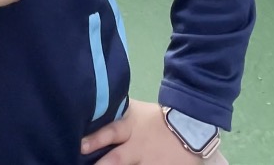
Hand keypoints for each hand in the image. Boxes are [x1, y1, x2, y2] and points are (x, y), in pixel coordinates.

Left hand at [80, 100, 227, 164]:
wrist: (192, 125)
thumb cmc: (157, 119)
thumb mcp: (136, 113)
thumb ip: (115, 117)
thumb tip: (89, 114)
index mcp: (130, 128)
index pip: (111, 132)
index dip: (96, 139)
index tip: (81, 146)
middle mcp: (138, 147)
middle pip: (117, 160)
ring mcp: (151, 163)